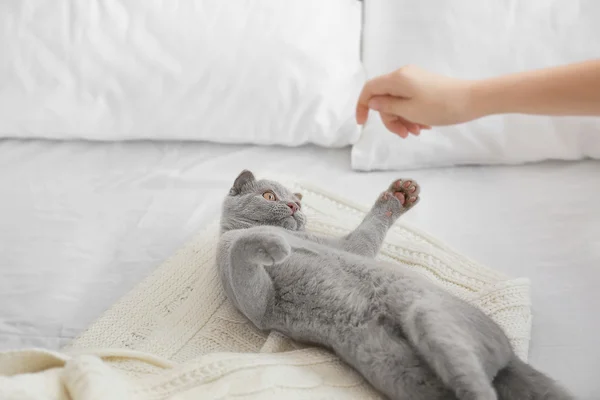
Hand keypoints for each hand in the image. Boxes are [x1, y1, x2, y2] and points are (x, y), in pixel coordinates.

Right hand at [356, 65, 474, 136]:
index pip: (369, 89)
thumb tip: (372, 103)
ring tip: (416, 132)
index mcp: (397, 78)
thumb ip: (387, 106)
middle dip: (390, 119)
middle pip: (384, 98)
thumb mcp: (410, 110)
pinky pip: (410, 101)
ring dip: (402, 119)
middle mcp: (404, 75)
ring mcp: (415, 80)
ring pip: (397, 102)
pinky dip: (412, 115)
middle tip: (403, 134)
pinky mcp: (424, 86)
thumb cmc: (441, 106)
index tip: (363, 124)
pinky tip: (423, 126)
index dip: (362, 106)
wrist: (472, 100)